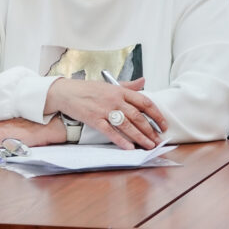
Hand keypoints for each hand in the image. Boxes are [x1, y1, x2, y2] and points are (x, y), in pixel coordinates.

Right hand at [45, 77, 166, 149]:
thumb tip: (143, 81)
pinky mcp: (94, 119)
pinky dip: (121, 140)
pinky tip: (129, 148)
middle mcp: (114, 100)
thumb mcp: (108, 84)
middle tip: (158, 140)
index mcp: (120, 90)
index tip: (163, 125)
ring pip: (127, 125)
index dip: (156, 114)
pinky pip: (110, 131)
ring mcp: (104, 110)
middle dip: (150, 130)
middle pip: (138, 116)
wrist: (65, 92)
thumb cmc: (87, 89)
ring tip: (149, 146)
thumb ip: (127, 85)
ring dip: (140, 137)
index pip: (144, 102)